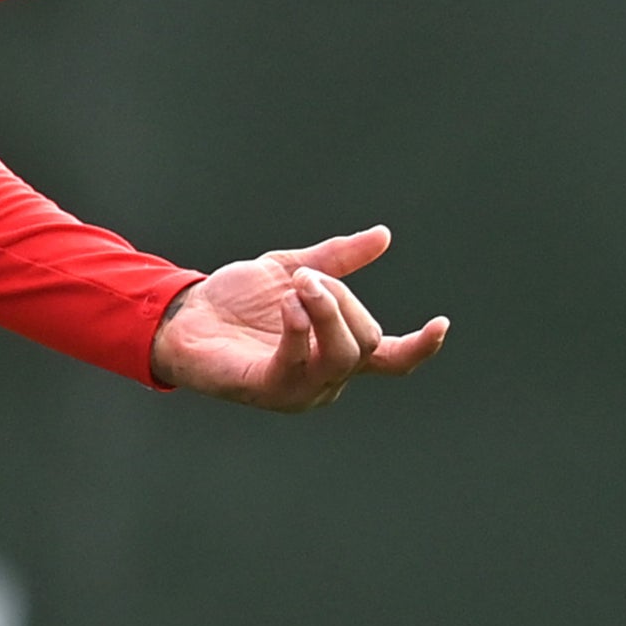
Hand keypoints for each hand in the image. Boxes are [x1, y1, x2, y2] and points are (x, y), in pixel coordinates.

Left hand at [150, 226, 447, 411]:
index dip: (419, 347)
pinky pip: (298, 363)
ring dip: (327, 311)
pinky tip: (287, 305)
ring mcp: (299, 389)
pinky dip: (299, 329)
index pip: (391, 359)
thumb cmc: (236, 300)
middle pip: (366, 341)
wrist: (183, 315)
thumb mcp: (292, 269)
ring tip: (298, 285)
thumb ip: (337, 260)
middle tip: (307, 276)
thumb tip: (382, 236)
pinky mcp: (267, 389)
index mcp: (336, 350)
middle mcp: (325, 378)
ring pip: (342, 355)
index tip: (441, 324)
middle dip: (343, 300)